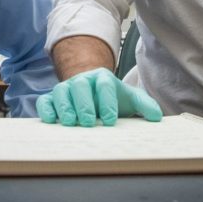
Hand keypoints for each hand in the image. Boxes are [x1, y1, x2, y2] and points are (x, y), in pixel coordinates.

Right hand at [35, 68, 162, 125]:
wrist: (93, 93)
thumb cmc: (113, 99)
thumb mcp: (131, 100)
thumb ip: (144, 105)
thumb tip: (157, 116)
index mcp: (102, 79)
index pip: (104, 84)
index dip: (107, 101)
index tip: (110, 120)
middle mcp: (82, 81)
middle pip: (80, 85)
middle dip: (84, 104)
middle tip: (89, 122)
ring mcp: (66, 89)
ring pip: (60, 91)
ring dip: (64, 106)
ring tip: (70, 122)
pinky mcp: (52, 99)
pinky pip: (45, 100)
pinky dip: (46, 109)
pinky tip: (52, 120)